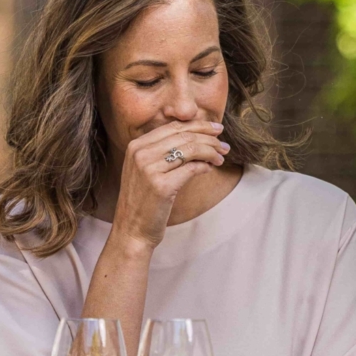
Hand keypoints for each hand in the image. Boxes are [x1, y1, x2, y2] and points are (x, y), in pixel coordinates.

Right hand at [110, 121, 229, 248]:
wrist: (131, 230)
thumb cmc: (144, 201)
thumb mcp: (146, 170)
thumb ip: (163, 152)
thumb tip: (198, 137)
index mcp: (136, 146)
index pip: (173, 127)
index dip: (198, 125)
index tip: (216, 129)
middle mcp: (140, 154)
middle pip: (184, 136)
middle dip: (209, 138)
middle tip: (224, 146)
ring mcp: (149, 169)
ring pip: (190, 149)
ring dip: (211, 152)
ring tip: (221, 158)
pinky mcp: (161, 186)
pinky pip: (191, 169)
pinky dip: (205, 166)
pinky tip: (210, 169)